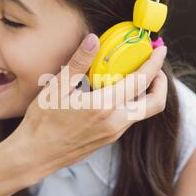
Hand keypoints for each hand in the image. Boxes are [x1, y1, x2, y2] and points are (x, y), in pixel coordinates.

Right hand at [3, 33, 168, 180]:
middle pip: (155, 104)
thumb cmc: (42, 121)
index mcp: (104, 106)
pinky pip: (129, 119)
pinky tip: (116, 92)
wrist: (35, 155)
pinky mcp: (108, 139)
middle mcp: (115, 122)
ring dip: (146, 93)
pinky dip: (132, 103)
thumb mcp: (56, 87)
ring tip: (134, 76)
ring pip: (143, 113)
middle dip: (160, 83)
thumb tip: (94, 39)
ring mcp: (113, 134)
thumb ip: (79, 62)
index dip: (154, 63)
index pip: (141, 81)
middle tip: (153, 67)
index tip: (159, 50)